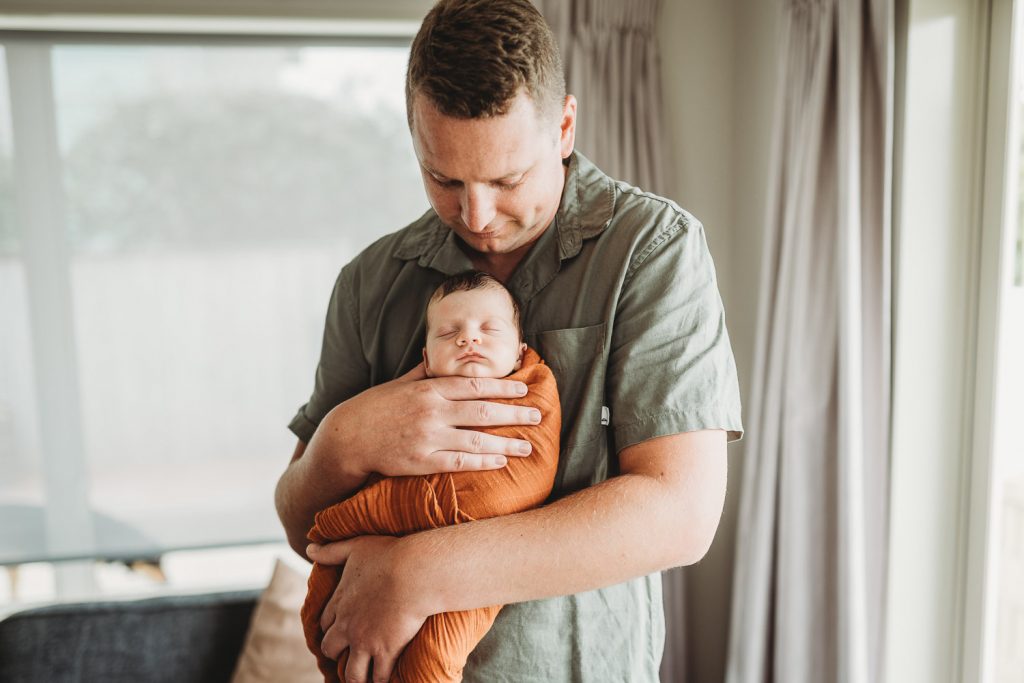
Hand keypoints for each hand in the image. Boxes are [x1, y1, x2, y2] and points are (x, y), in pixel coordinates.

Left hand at [309, 537, 427, 682]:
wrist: (413, 572)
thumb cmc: (388, 556)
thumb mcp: (356, 546)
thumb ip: (332, 550)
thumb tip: (309, 547)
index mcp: (340, 602)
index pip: (325, 624)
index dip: (330, 629)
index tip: (338, 631)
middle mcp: (347, 626)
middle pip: (331, 650)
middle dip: (338, 654)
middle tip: (348, 655)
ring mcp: (365, 641)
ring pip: (352, 672)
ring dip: (356, 677)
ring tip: (363, 678)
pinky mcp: (386, 651)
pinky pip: (378, 677)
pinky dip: (380, 680)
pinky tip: (385, 680)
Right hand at [313, 362, 540, 480]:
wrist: (347, 437)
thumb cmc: (374, 407)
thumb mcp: (400, 383)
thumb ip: (424, 371)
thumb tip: (438, 354)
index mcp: (429, 389)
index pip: (475, 385)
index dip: (504, 386)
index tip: (526, 387)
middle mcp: (432, 411)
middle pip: (483, 411)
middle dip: (515, 413)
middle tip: (538, 415)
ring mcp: (427, 438)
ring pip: (476, 439)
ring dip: (506, 443)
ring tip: (528, 447)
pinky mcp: (421, 462)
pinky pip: (458, 462)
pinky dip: (482, 461)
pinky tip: (500, 462)